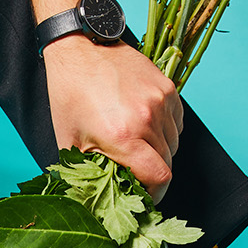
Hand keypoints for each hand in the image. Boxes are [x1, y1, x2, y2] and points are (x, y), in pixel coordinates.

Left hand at [42, 35, 184, 201]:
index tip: (144, 196)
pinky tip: (144, 126)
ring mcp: (160, 101)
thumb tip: (101, 199)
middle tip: (134, 171)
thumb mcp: (70, 142)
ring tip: (135, 144)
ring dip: (159, 151)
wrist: (80, 49)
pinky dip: (165, 130)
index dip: (155, 194)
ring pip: (174, 143)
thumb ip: (90, 173)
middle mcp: (147, 118)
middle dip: (152, 173)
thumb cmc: (70, 96)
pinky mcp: (168, 87)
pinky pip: (177, 123)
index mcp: (122, 136)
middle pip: (167, 162)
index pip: (160, 178)